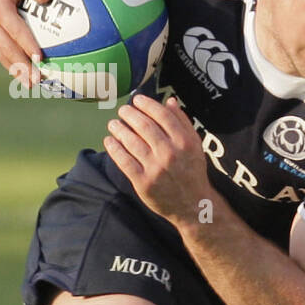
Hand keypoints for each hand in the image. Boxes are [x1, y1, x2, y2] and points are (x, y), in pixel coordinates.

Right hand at [0, 0, 49, 87]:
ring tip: (30, 85)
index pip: (14, 29)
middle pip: (6, 48)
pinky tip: (24, 75)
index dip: (27, 44)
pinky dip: (11, 63)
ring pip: (1, 52)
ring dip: (15, 70)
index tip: (41, 58)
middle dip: (20, 66)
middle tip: (36, 81)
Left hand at [104, 95, 210, 224]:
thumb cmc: (192, 171)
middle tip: (123, 110)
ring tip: (113, 124)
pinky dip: (114, 148)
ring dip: (119, 129)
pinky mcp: (143, 182)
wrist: (193, 205)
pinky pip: (124, 161)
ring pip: (132, 142)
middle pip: (145, 126)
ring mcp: (156, 169)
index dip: (147, 104)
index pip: (163, 116)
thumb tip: (170, 101)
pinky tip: (109, 141)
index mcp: (185, 142)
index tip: (137, 100)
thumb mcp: (195, 146)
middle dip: (130, 114)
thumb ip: (183, 123)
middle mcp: (170, 154)